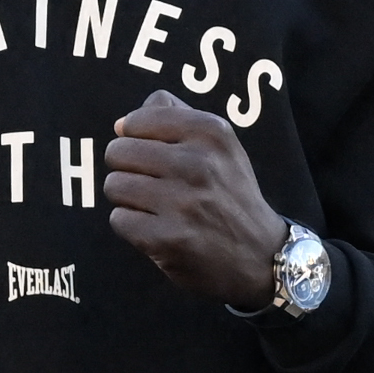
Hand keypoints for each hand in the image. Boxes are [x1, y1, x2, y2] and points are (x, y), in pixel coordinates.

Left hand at [105, 90, 284, 305]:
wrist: (259, 254)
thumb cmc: (228, 193)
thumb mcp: (219, 145)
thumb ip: (174, 118)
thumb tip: (123, 122)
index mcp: (211, 133)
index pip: (137, 120)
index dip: (134, 137)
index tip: (151, 152)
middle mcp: (198, 164)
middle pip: (118, 152)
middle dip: (126, 168)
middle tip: (150, 182)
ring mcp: (182, 204)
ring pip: (114, 185)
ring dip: (127, 198)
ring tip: (155, 205)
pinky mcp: (165, 239)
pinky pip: (119, 219)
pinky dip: (132, 225)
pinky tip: (157, 227)